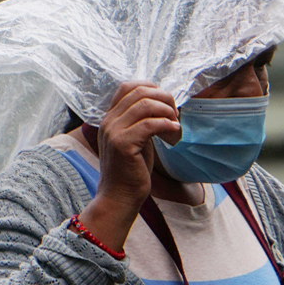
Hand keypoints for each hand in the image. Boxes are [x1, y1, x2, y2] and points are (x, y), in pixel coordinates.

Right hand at [73, 81, 180, 250]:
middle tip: (175, 115)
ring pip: (145, 105)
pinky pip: (149, 124)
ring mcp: (114, 132)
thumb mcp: (135, 140)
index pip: (127, 86)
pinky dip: (166, 125)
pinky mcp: (123, 145)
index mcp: (110, 118)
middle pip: (139, 91)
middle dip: (163, 98)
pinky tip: (174, 134)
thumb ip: (140, 121)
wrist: (119, 198)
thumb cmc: (131, 171)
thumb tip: (162, 104)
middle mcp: (109, 122)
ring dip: (166, 112)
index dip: (151, 88)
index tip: (166, 104)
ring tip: (174, 126)